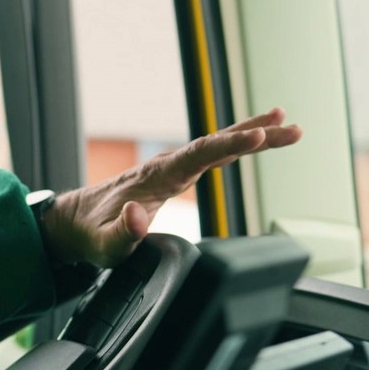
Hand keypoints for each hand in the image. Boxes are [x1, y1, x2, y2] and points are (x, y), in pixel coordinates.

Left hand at [40, 108, 302, 267]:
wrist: (76, 222)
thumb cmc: (92, 234)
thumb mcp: (104, 244)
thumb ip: (121, 232)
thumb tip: (138, 214)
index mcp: (156, 177)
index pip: (199, 154)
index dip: (230, 144)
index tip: (258, 135)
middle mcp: (168, 165)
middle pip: (217, 143)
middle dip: (254, 134)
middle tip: (291, 127)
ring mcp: (173, 168)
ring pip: (219, 145)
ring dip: (253, 134)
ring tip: (289, 125)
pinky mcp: (177, 174)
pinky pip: (213, 155)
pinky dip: (238, 145)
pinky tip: (259, 139)